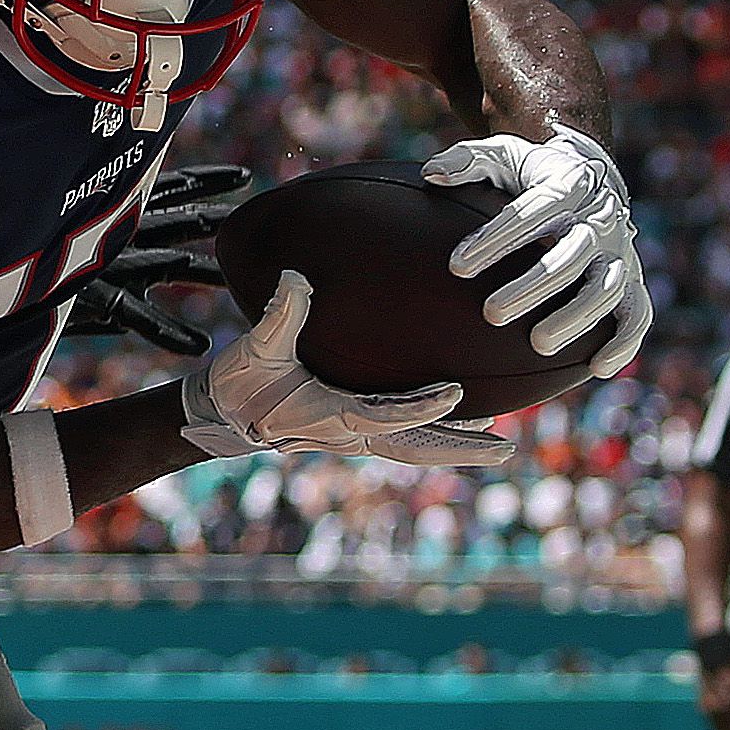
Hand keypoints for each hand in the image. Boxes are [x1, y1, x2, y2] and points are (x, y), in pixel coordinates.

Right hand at [180, 272, 510, 466]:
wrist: (223, 415)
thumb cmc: (241, 382)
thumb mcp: (256, 347)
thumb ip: (280, 315)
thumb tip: (298, 279)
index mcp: (330, 415)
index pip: (384, 416)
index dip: (419, 408)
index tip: (456, 395)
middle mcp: (349, 433)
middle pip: (414, 447)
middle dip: (460, 449)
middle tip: (506, 451)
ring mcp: (354, 436)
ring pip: (414, 447)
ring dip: (456, 446)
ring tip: (498, 442)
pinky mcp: (354, 430)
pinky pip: (404, 438)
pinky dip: (435, 433)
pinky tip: (462, 422)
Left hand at [427, 123, 649, 377]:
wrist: (588, 176)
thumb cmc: (531, 172)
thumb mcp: (502, 155)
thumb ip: (468, 161)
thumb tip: (432, 174)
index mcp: (569, 183)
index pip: (535, 208)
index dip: (497, 238)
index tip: (456, 267)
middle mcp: (600, 218)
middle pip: (572, 254)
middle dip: (533, 285)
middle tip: (491, 314)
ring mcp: (619, 252)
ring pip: (605, 287)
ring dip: (576, 317)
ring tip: (538, 344)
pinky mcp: (632, 281)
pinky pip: (638, 314)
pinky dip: (625, 341)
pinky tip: (597, 368)